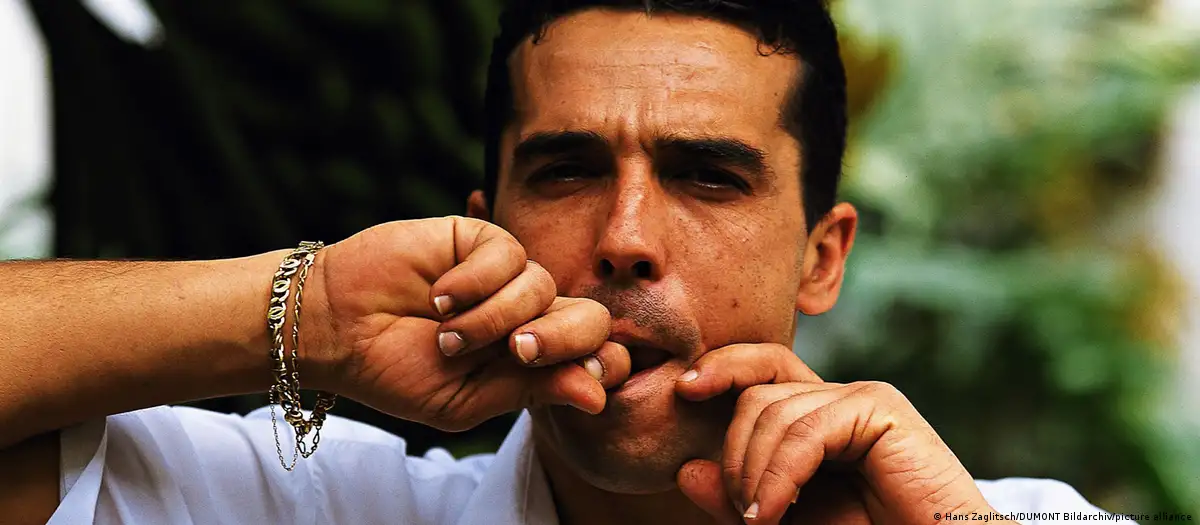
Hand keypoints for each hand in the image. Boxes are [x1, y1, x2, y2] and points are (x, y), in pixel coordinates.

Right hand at [302, 217, 630, 430]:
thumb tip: (598, 397)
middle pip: (591, 319)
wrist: (338, 329)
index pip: (597, 358)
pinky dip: (475, 282)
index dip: (600, 367)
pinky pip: (510, 255)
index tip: (576, 381)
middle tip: (515, 352)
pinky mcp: (482, 239)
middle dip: (561, 339)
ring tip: (446, 334)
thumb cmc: (396, 371)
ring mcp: (507, 276)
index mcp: (533, 361)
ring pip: (543, 288)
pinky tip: (439, 297)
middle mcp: (529, 315)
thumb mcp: (465, 401)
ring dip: (493, 318)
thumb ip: (531, 392)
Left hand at [674, 343, 995, 524]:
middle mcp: (839, 398)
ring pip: (773, 410)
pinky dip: (778, 476)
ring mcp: (862, 398)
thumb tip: (684, 471)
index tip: (682, 390)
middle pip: (757, 392)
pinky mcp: (881, 410)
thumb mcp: (788, 520)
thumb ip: (740, 499)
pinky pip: (805, 432)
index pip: (760, 370)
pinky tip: (774, 511)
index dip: (719, 368)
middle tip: (742, 510)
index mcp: (818, 416)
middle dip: (733, 452)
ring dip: (752, 473)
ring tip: (761, 521)